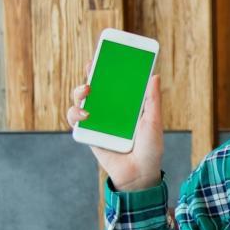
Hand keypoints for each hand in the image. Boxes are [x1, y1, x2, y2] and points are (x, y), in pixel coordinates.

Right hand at [65, 61, 163, 190]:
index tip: (104, 54)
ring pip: (81, 101)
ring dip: (79, 92)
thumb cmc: (150, 149)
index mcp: (126, 106)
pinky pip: (76, 121)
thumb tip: (154, 75)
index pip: (115, 83)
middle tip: (91, 66)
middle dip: (90, 74)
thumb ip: (152, 100)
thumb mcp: (153, 122)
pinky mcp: (89, 135)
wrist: (139, 175)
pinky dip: (76, 114)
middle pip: (95, 88)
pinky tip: (86, 114)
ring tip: (87, 90)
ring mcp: (98, 122)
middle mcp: (110, 111)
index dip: (108, 68)